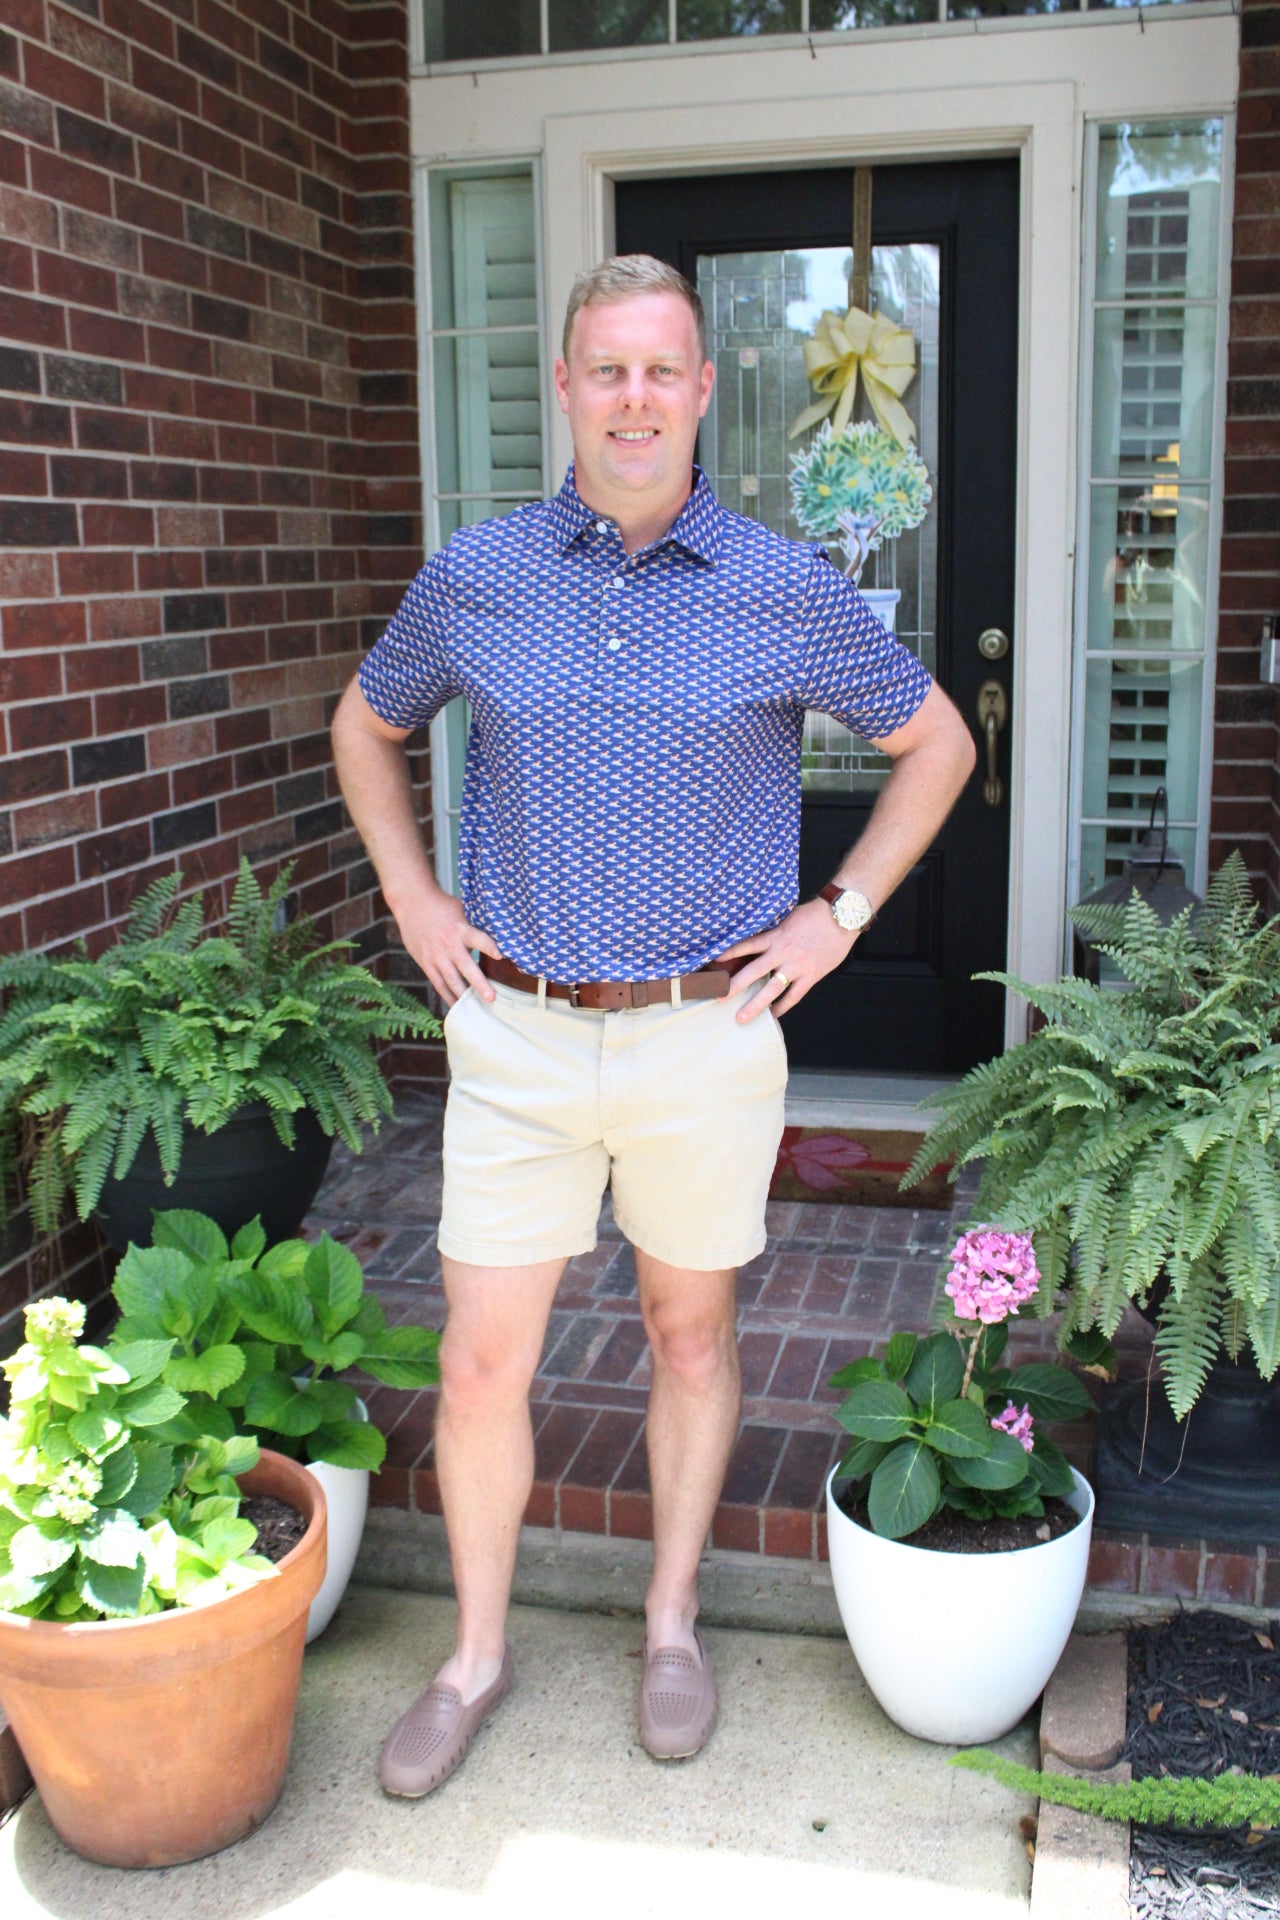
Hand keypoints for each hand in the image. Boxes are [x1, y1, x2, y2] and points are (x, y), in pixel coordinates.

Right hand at [391, 885, 499, 1006]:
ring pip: (450, 980)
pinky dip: (447, 996)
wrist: (412, 904)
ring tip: (475, 1010)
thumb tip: (499, 935)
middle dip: (478, 984)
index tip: (500, 955)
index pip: (478, 938)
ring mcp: (435, 956)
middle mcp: (448, 944)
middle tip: (490, 998)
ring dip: (463, 996)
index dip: (489, 946)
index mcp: (460, 929)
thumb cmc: (442, 907)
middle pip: (465, 967)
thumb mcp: (462, 910)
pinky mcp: (425, 963)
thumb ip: (476, 925)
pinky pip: (438, 983)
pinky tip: (456, 1006)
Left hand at [719, 898, 856, 1020]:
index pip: (747, 945)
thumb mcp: (788, 918)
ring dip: (755, 1005)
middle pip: (753, 972)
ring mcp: (797, 966)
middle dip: (734, 986)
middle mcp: (783, 953)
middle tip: (718, 997)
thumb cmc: (815, 915)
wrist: (842, 917)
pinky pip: (794, 996)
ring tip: (741, 1017)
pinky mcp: (811, 975)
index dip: (730, 952)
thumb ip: (774, 932)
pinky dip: (783, 1006)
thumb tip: (759, 940)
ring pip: (772, 989)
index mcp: (776, 936)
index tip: (714, 961)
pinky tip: (773, 1014)